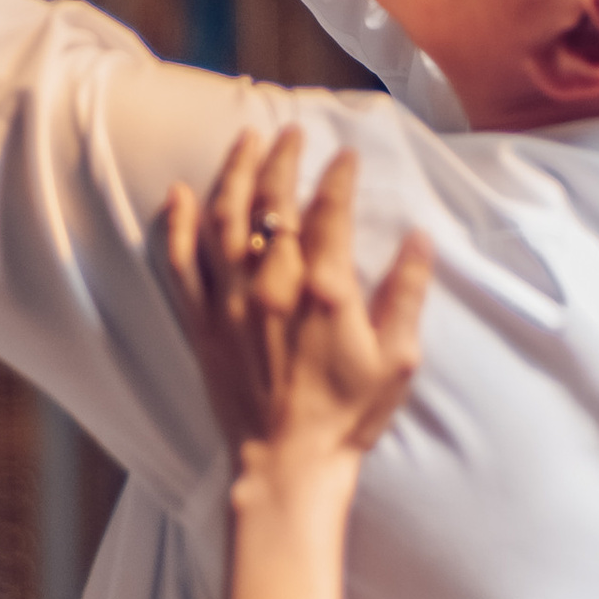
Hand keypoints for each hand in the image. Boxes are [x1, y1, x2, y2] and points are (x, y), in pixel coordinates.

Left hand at [163, 126, 430, 472]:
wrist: (287, 466)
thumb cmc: (346, 416)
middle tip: (293, 132)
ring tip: (245, 140)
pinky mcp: (202, 324)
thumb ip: (407, 295)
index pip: (328, 212)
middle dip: (283, 158)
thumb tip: (420, 239)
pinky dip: (177, 224)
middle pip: (271, 203)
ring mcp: (231, 303)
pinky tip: (180, 194)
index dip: (337, 176)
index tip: (345, 155)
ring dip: (233, 172)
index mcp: (324, 292)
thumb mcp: (396, 360)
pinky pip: (181, 264)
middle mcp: (271, 287)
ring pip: (223, 219)